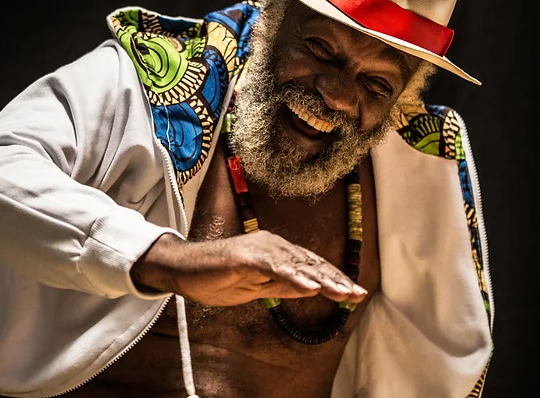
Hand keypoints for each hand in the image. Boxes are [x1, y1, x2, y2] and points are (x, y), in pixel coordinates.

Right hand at [131, 232, 368, 306]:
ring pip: (297, 264)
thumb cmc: (216, 279)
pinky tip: (310, 286)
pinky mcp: (246, 256)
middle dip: (335, 279)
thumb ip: (283, 287)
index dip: (333, 278)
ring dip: (321, 279)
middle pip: (310, 263)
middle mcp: (272, 245)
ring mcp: (259, 249)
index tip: (354, 292)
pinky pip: (274, 267)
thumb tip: (312, 289)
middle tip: (357, 293)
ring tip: (342, 292)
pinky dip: (294, 276)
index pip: (311, 266)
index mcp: (275, 253)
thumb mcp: (257, 288)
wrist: (182, 270)